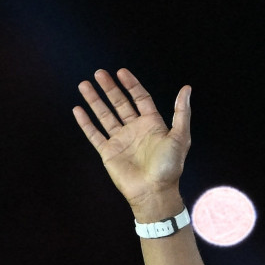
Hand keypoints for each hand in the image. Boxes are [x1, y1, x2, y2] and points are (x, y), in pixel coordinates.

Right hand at [73, 68, 190, 215]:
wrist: (154, 192)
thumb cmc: (169, 167)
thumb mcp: (180, 136)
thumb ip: (181, 112)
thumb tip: (186, 88)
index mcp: (151, 124)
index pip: (140, 98)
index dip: (131, 84)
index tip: (121, 72)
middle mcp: (134, 129)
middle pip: (119, 103)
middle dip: (109, 88)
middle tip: (99, 73)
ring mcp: (120, 140)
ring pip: (104, 115)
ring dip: (95, 100)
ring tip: (84, 85)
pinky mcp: (108, 152)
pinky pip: (94, 134)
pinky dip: (85, 122)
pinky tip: (78, 109)